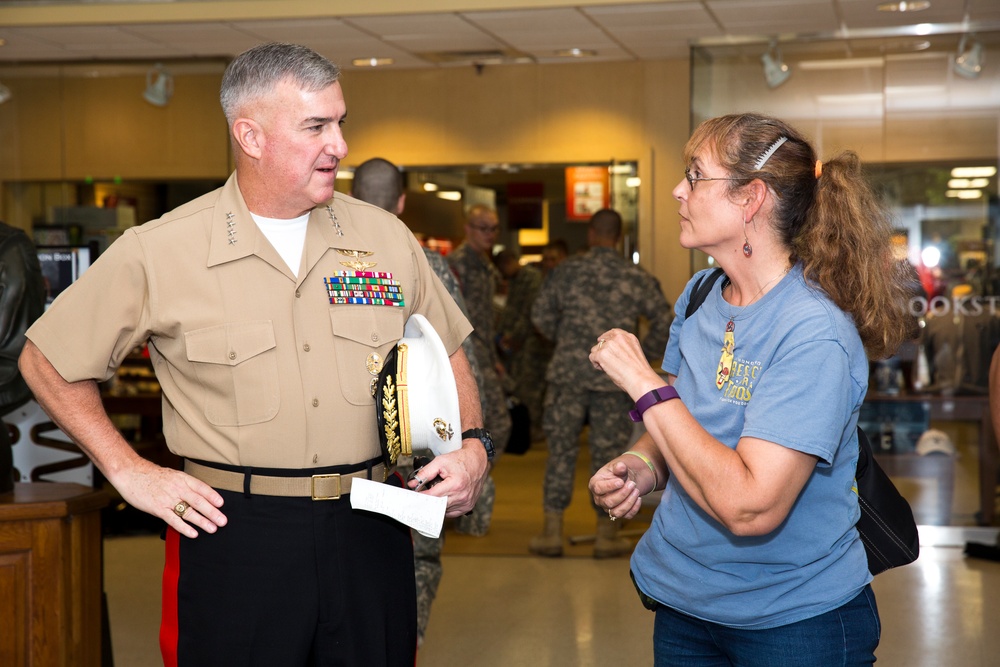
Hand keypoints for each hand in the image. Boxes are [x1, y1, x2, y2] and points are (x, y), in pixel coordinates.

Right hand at [107, 458, 226, 538]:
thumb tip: (198, 495)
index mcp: (182, 479)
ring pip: (189, 512)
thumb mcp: (172, 475)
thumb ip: (184, 485)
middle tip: (223, 521)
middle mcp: (177, 488)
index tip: (222, 504)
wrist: (131, 473)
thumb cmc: (152, 476)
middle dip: (212, 512)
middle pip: (198, 501)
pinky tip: (193, 533)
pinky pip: (174, 520)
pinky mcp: (158, 508)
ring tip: (212, 528)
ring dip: (202, 521)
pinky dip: (184, 528)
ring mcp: (168, 499)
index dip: (213, 496)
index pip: (202, 487)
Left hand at [405, 442, 488, 516]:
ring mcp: (466, 503)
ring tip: (437, 493)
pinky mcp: (468, 506)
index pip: (432, 496)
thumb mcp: (441, 461)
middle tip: (422, 496)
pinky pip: (451, 512)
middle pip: (437, 506)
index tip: (414, 496)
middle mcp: (462, 496)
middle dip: (428, 502)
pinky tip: (445, 498)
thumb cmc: (461, 460)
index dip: (421, 496)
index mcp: (455, 485)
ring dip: (437, 504)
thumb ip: (425, 473)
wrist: (478, 461)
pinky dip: (445, 507)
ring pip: (443, 511)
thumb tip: (413, 483)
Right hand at [589, 458, 643, 520]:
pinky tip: (639, 498)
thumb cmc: (617, 473)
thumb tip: (621, 466)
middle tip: (632, 484)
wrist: (625, 480)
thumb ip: (619, 467)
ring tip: (637, 490)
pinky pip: (626, 516)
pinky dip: (634, 508)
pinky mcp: (618, 513)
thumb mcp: (618, 467)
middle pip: (608, 502)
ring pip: (616, 512)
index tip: (621, 482)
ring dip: (629, 502)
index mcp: (595, 485)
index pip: (598, 488)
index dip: (610, 486)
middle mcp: (599, 499)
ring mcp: (608, 508)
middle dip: (622, 494)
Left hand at [590, 328, 661, 397]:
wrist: (641, 379)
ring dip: (598, 358)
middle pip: (602, 341)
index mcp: (629, 337)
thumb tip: (609, 353)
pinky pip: (592, 357)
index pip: (613, 332)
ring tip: (608, 368)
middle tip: (609, 363)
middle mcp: (619, 338)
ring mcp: (609, 345)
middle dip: (603, 351)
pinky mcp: (602, 354)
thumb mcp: (633, 354)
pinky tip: (604, 369)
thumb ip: (622, 349)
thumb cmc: (639, 372)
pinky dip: (595, 364)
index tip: (602, 341)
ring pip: (595, 349)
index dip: (606, 338)